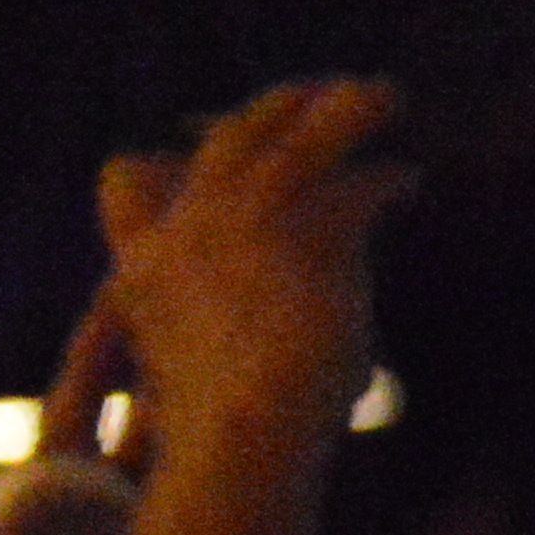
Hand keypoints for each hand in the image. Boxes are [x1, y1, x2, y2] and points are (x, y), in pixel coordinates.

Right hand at [82, 79, 412, 465]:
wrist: (239, 435)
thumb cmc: (215, 438)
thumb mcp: (183, 387)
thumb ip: (195, 348)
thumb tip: (207, 378)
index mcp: (148, 262)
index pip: (125, 180)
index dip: (161, 158)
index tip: (191, 144)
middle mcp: (192, 225)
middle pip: (226, 137)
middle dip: (269, 109)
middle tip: (308, 95)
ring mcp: (249, 217)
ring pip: (299, 136)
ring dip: (345, 111)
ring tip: (384, 97)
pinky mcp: (311, 227)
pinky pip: (357, 185)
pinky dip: (386, 179)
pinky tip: (408, 183)